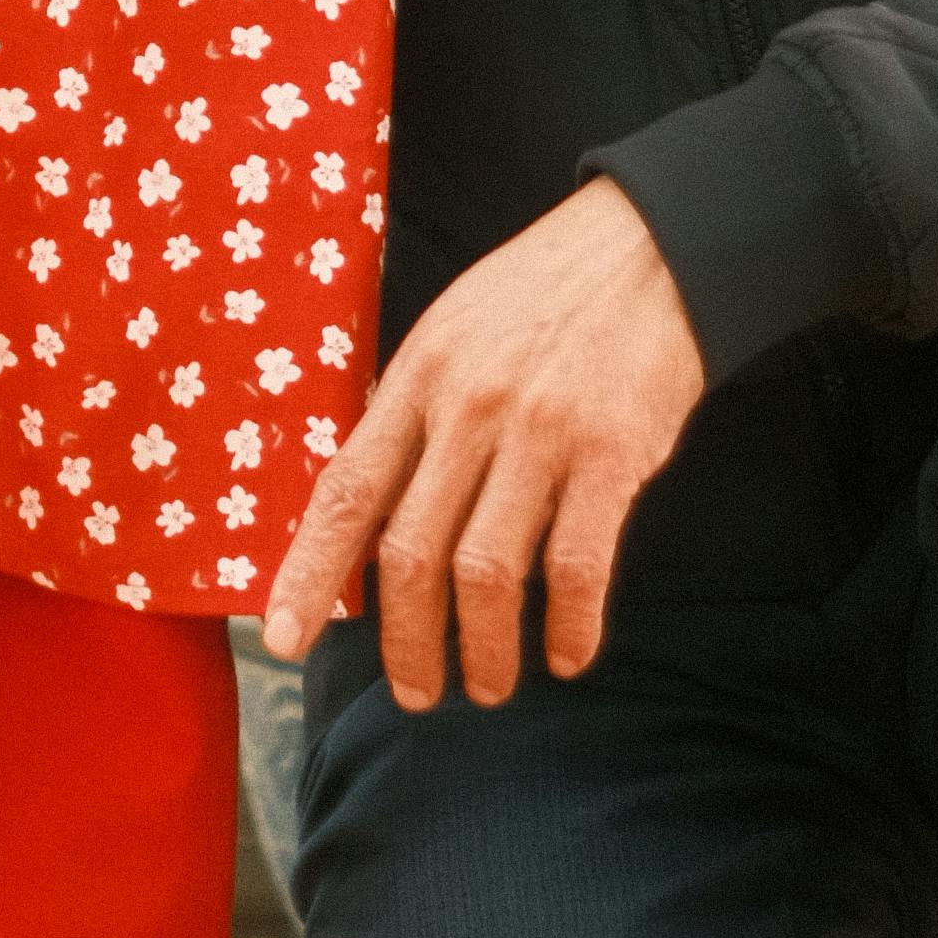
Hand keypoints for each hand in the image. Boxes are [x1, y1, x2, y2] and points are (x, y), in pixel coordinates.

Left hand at [259, 181, 704, 707]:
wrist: (652, 246)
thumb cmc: (544, 296)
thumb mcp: (453, 332)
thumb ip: (413, 417)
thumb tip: (369, 518)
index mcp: (420, 376)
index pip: (347, 492)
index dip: (310, 575)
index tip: (285, 641)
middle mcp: (471, 407)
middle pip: (412, 553)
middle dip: (407, 642)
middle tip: (416, 691)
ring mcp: (542, 432)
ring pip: (488, 573)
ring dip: (485, 650)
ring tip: (488, 686)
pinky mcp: (613, 452)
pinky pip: (579, 565)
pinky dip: (571, 626)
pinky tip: (568, 654)